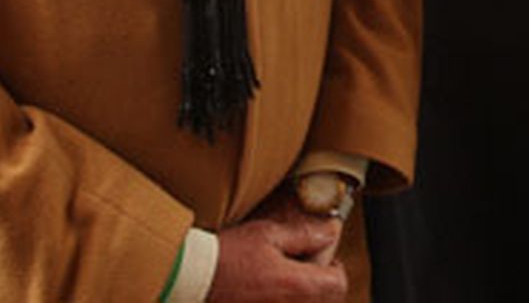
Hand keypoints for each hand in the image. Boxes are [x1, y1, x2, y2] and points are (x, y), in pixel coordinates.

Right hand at [207, 204, 346, 301]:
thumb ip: (304, 235)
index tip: (323, 259)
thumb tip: (330, 233)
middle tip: (303, 270)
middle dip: (321, 286)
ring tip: (282, 283)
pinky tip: (267, 294)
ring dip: (302, 296)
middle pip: (326, 302)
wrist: (190, 281)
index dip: (334, 269)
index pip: (338, 285)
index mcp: (298, 286)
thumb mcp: (267, 235)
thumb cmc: (227, 257)